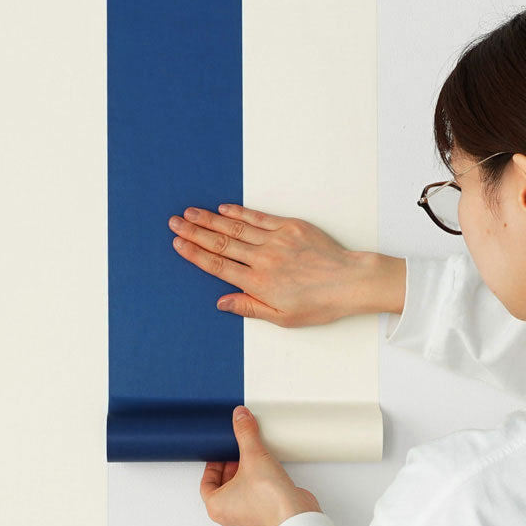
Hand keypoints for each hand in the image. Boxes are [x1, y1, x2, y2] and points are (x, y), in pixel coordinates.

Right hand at [168, 204, 363, 326]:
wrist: (351, 281)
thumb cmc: (320, 303)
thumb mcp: (283, 317)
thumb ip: (249, 308)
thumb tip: (222, 302)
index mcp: (259, 284)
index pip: (218, 266)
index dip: (195, 254)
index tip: (178, 244)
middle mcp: (263, 260)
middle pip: (220, 244)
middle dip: (194, 232)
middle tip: (174, 223)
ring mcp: (276, 241)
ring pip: (235, 229)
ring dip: (210, 219)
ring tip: (190, 212)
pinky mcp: (290, 227)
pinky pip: (259, 218)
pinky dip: (239, 212)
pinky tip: (223, 208)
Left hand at [200, 406, 322, 525]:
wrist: (297, 516)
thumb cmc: (270, 498)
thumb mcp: (253, 456)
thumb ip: (245, 433)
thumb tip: (240, 417)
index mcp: (216, 507)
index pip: (206, 483)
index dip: (213, 465)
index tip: (221, 453)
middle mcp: (229, 517)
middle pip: (222, 487)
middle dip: (229, 469)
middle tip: (237, 454)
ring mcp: (247, 520)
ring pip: (238, 494)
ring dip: (243, 477)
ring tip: (252, 460)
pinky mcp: (264, 518)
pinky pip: (254, 499)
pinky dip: (256, 486)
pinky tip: (265, 474)